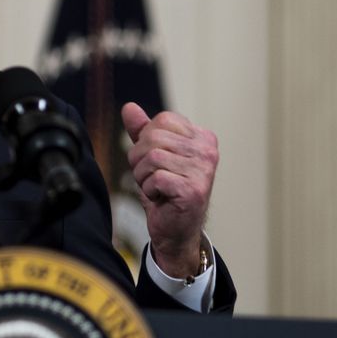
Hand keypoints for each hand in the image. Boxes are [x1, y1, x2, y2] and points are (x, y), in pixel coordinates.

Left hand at [120, 102, 217, 277]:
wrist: (176, 229)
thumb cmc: (165, 191)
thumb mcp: (152, 156)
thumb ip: (143, 131)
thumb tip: (129, 107)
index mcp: (202, 138)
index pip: (162, 120)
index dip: (147, 140)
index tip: (157, 161)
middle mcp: (207, 151)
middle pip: (154, 137)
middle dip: (140, 159)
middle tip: (151, 177)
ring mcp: (203, 170)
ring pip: (152, 156)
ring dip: (144, 176)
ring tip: (156, 187)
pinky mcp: (192, 190)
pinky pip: (155, 177)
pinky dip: (149, 189)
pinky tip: (161, 198)